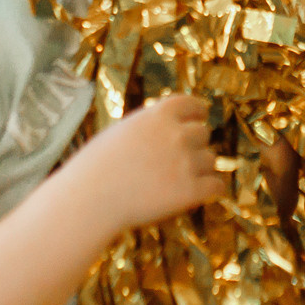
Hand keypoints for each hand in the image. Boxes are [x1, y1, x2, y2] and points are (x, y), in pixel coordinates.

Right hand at [67, 94, 228, 233]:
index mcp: (159, 114)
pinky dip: (208, 189)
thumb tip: (176, 127)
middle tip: (174, 161)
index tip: (199, 119)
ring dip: (198, 169)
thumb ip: (152, 126)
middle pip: (203, 134)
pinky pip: (216, 185)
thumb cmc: (96, 168)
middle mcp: (177, 134)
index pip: (193, 104)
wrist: (89, 200)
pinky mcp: (191, 191)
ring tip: (170, 183)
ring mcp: (186, 162)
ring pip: (210, 161)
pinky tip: (195, 194)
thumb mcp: (123, 132)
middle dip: (192, 145)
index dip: (197, 113)